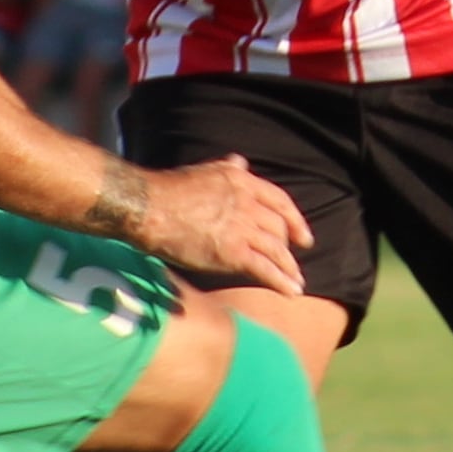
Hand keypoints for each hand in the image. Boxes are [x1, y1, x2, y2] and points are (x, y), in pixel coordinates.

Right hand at [134, 154, 311, 295]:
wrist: (149, 208)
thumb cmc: (169, 190)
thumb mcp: (204, 170)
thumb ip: (227, 168)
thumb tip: (240, 160)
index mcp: (242, 182)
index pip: (280, 201)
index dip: (295, 220)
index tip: (303, 236)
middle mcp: (248, 203)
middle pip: (279, 228)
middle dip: (289, 248)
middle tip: (291, 263)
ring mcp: (242, 228)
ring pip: (276, 250)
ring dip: (290, 269)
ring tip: (297, 283)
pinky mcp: (233, 252)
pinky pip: (265, 269)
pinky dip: (281, 282)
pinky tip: (290, 291)